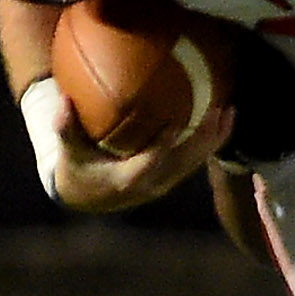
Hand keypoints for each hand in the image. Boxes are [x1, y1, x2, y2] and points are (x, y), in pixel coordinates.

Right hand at [50, 97, 234, 212]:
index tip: (176, 125)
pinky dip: (212, 140)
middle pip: (184, 163)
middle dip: (203, 140)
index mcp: (127, 179)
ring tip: (231, 110)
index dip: (163, 148)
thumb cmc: (78, 166)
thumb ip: (66, 127)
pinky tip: (224, 115)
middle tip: (218, 111)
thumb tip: (64, 100)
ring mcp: (166, 182)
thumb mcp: (68, 150)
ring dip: (215, 139)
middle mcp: (152, 184)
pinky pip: (196, 159)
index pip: (149, 164)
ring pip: (196, 162)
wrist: (90, 195)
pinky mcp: (173, 177)